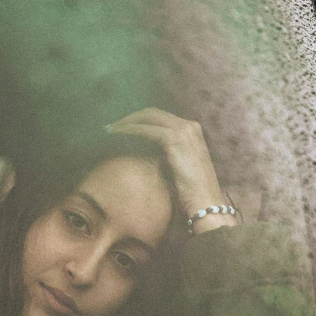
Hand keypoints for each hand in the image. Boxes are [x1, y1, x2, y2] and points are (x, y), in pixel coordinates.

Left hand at [106, 107, 236, 233]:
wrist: (206, 202)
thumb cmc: (192, 192)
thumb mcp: (179, 168)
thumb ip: (166, 155)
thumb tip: (144, 152)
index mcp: (191, 130)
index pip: (160, 117)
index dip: (139, 120)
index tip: (122, 127)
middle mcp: (189, 126)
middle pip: (152, 113)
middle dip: (130, 117)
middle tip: (111, 126)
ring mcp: (184, 131)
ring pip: (148, 117)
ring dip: (126, 122)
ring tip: (110, 130)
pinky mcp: (175, 140)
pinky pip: (147, 130)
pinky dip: (130, 131)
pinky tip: (117, 135)